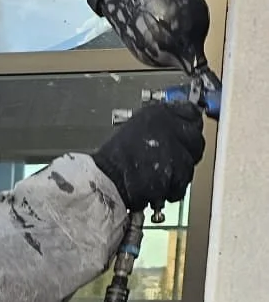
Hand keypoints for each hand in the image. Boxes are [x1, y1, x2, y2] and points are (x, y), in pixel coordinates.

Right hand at [92, 98, 204, 213]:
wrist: (107, 179)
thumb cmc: (114, 159)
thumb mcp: (135, 128)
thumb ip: (159, 127)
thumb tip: (175, 130)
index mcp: (159, 112)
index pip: (191, 113)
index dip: (191, 127)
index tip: (188, 135)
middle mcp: (170, 126)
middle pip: (196, 139)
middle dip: (187, 153)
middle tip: (174, 162)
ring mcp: (175, 148)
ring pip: (191, 164)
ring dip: (179, 174)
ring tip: (160, 177)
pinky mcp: (176, 169)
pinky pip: (183, 182)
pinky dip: (173, 189)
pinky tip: (159, 187)